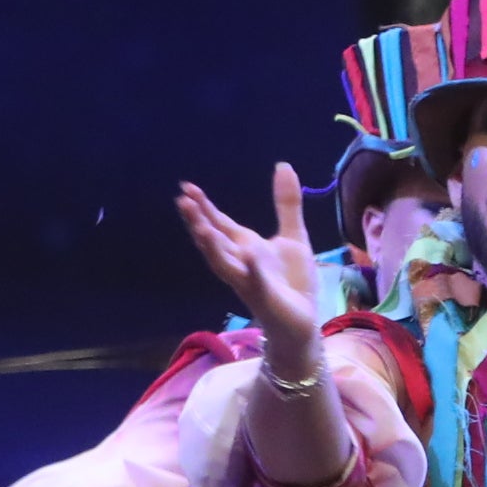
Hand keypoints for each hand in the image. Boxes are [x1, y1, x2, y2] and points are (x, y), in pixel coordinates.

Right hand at [172, 162, 328, 360]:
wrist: (304, 320)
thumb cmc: (294, 280)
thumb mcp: (293, 235)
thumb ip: (286, 203)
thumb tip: (283, 165)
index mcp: (245, 246)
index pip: (219, 223)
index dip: (204, 206)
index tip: (187, 187)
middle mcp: (241, 262)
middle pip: (214, 240)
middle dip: (199, 222)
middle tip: (182, 202)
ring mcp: (250, 281)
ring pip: (225, 263)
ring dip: (213, 247)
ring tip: (202, 229)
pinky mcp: (266, 297)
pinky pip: (257, 282)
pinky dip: (253, 270)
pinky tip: (249, 256)